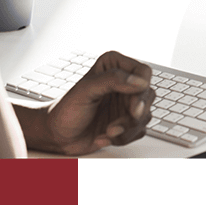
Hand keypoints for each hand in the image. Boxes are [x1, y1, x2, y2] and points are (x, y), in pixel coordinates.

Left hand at [33, 51, 154, 155]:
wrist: (57, 135)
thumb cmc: (66, 110)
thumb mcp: (86, 90)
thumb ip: (113, 80)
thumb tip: (140, 81)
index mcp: (114, 67)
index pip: (143, 72)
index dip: (142, 89)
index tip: (133, 106)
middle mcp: (124, 83)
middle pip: (148, 96)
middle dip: (133, 115)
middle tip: (116, 126)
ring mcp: (126, 103)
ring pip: (145, 116)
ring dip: (126, 129)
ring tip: (107, 132)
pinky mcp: (127, 121)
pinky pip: (139, 131)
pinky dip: (123, 137)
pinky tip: (104, 136)